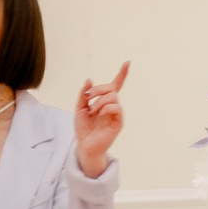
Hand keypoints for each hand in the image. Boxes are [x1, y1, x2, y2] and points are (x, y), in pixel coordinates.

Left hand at [74, 60, 129, 176]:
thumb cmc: (84, 129)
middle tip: (87, 98)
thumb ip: (84, 94)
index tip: (127, 63)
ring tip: (92, 111)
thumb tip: (90, 80)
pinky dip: (105, 108)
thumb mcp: (80, 108)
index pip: (116, 85)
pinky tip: (98, 114)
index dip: (122, 74)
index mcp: (105, 102)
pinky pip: (116, 108)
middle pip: (111, 88)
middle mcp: (113, 106)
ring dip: (99, 101)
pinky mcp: (118, 122)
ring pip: (113, 97)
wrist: (85, 146)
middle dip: (98, 89)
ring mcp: (117, 114)